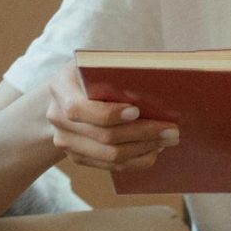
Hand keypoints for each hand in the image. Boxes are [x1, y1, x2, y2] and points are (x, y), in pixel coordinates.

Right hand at [40, 69, 178, 173]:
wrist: (62, 97)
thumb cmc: (88, 74)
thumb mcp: (94, 63)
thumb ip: (113, 70)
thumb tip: (153, 78)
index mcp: (60, 90)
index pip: (80, 109)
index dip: (110, 113)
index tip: (137, 111)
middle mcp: (58, 120)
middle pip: (103, 136)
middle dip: (142, 133)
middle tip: (172, 130)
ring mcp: (67, 143)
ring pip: (110, 156)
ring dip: (144, 149)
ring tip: (168, 140)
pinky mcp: (79, 158)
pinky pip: (112, 166)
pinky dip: (136, 160)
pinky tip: (154, 149)